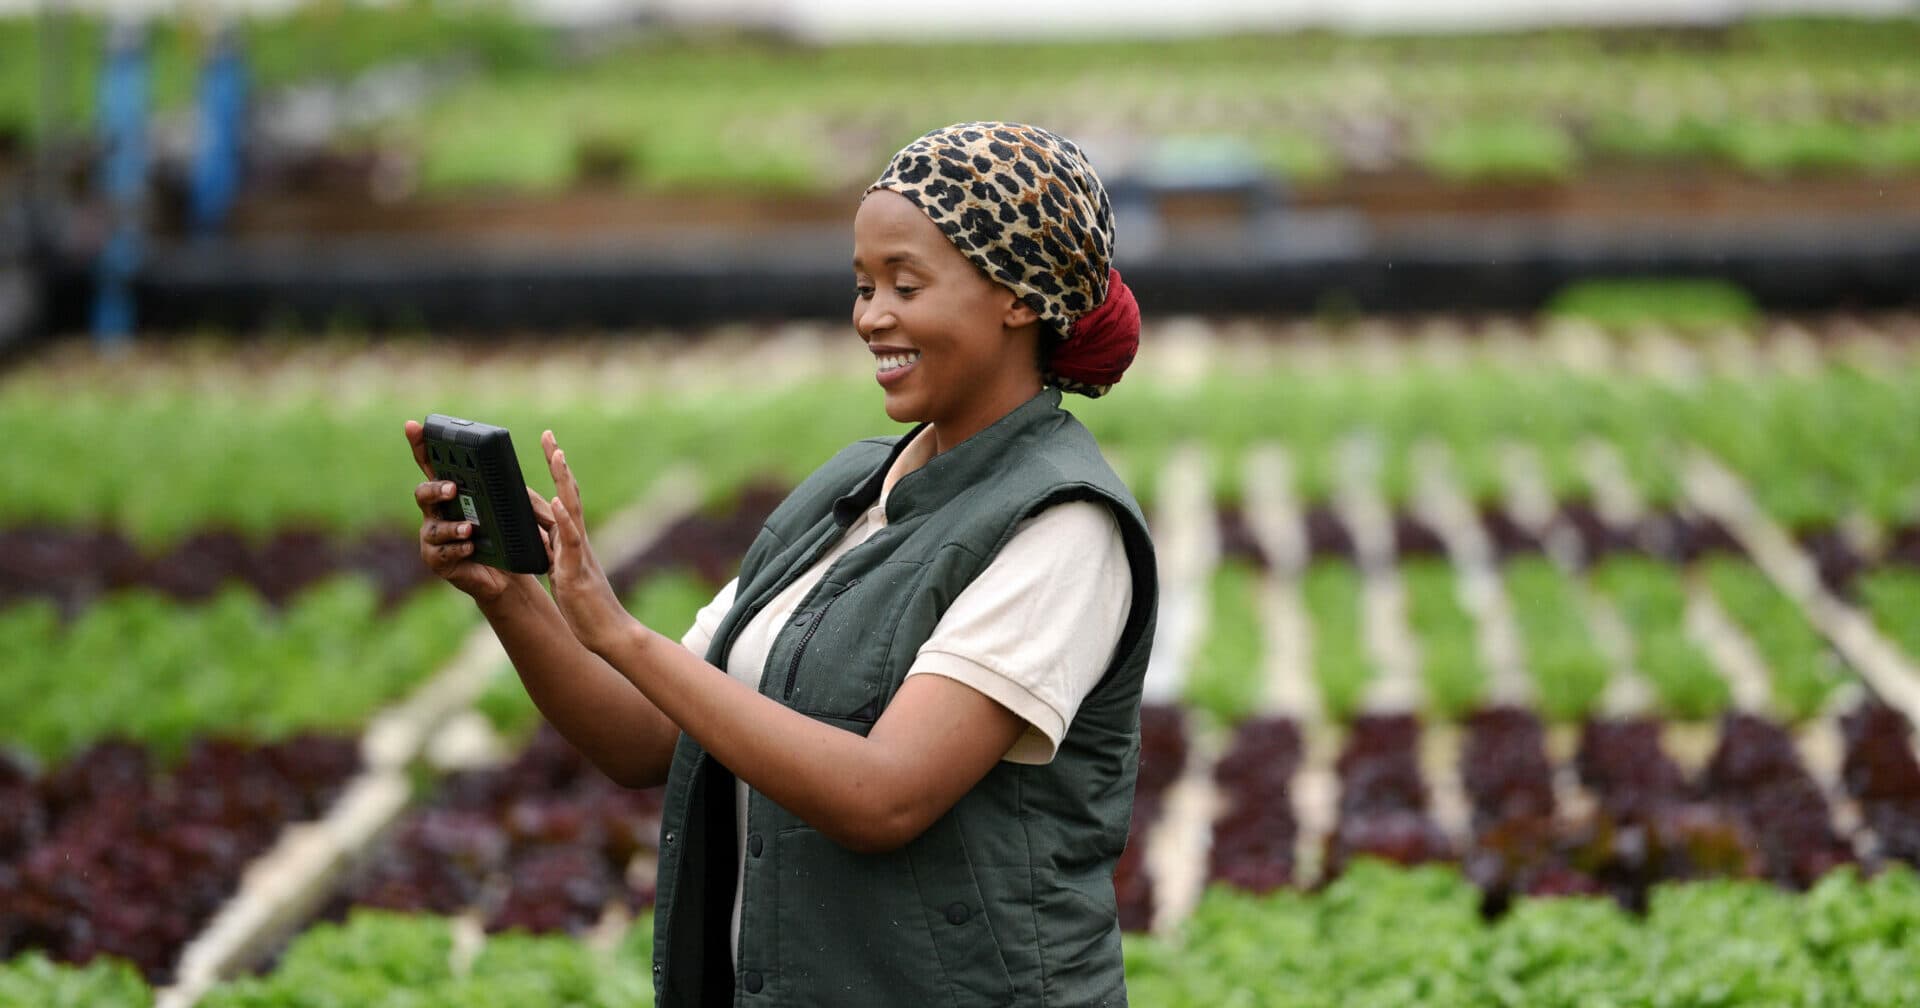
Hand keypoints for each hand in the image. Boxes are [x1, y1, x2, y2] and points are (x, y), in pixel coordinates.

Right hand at [404, 419, 553, 603]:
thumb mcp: (503, 507)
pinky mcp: (437, 560)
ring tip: (469, 527)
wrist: (505, 572)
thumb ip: (498, 488)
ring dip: (452, 526)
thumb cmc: (503, 535)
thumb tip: (502, 468)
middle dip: (436, 489)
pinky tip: (471, 546)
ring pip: (434, 526)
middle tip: (452, 487)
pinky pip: (443, 553)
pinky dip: (458, 547)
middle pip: (424, 493)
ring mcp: (433, 536)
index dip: (420, 445)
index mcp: (449, 492)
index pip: (431, 465)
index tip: (413, 425)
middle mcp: (436, 512)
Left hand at [541, 429, 636, 656]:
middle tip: (548, 435)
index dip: (550, 475)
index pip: (558, 500)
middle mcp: (577, 541)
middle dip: (558, 464)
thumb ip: (553, 551)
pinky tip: (556, 501)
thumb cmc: (586, 608)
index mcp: (571, 542)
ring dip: (564, 481)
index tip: (545, 446)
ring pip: (572, 510)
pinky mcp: (576, 572)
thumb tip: (539, 533)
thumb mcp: (561, 573)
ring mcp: (579, 555)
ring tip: (557, 454)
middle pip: (568, 494)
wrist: (609, 634)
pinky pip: (570, 542)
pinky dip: (563, 520)